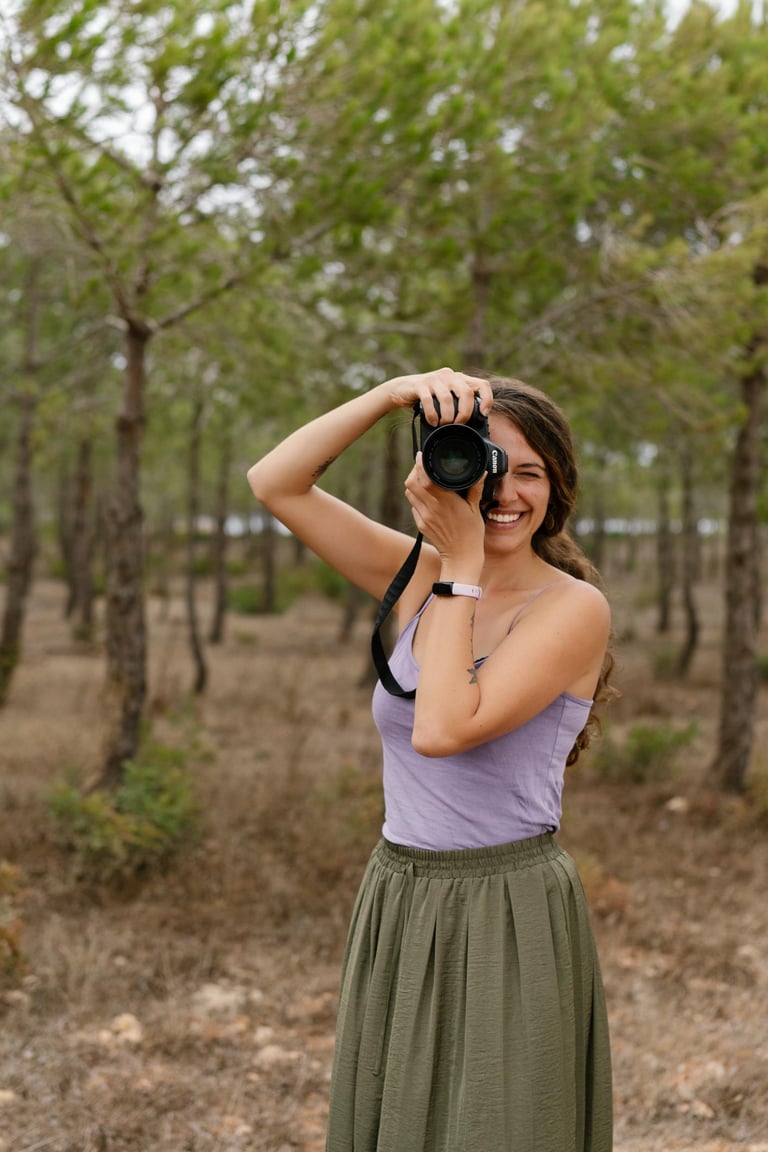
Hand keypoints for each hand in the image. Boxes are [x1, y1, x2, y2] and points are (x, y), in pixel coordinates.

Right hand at [385, 367, 492, 425]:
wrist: (401, 389)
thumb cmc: (428, 397)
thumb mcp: (447, 398)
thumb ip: (459, 404)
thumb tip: (474, 423)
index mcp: (460, 379)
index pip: (482, 384)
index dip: (487, 399)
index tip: (483, 414)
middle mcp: (449, 376)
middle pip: (466, 393)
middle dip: (464, 413)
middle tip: (458, 424)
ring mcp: (435, 379)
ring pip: (447, 399)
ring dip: (447, 416)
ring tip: (443, 424)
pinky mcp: (420, 385)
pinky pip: (429, 400)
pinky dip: (432, 414)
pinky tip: (433, 422)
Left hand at [404, 452, 486, 566]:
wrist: (461, 557)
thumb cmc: (471, 533)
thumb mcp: (475, 509)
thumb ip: (475, 488)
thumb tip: (482, 471)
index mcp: (445, 501)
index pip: (425, 478)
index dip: (420, 465)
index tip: (422, 456)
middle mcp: (432, 507)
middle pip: (411, 483)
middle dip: (414, 471)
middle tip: (421, 466)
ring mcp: (424, 516)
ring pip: (409, 493)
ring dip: (413, 483)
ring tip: (422, 479)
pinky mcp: (420, 524)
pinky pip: (413, 505)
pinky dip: (416, 497)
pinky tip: (426, 496)